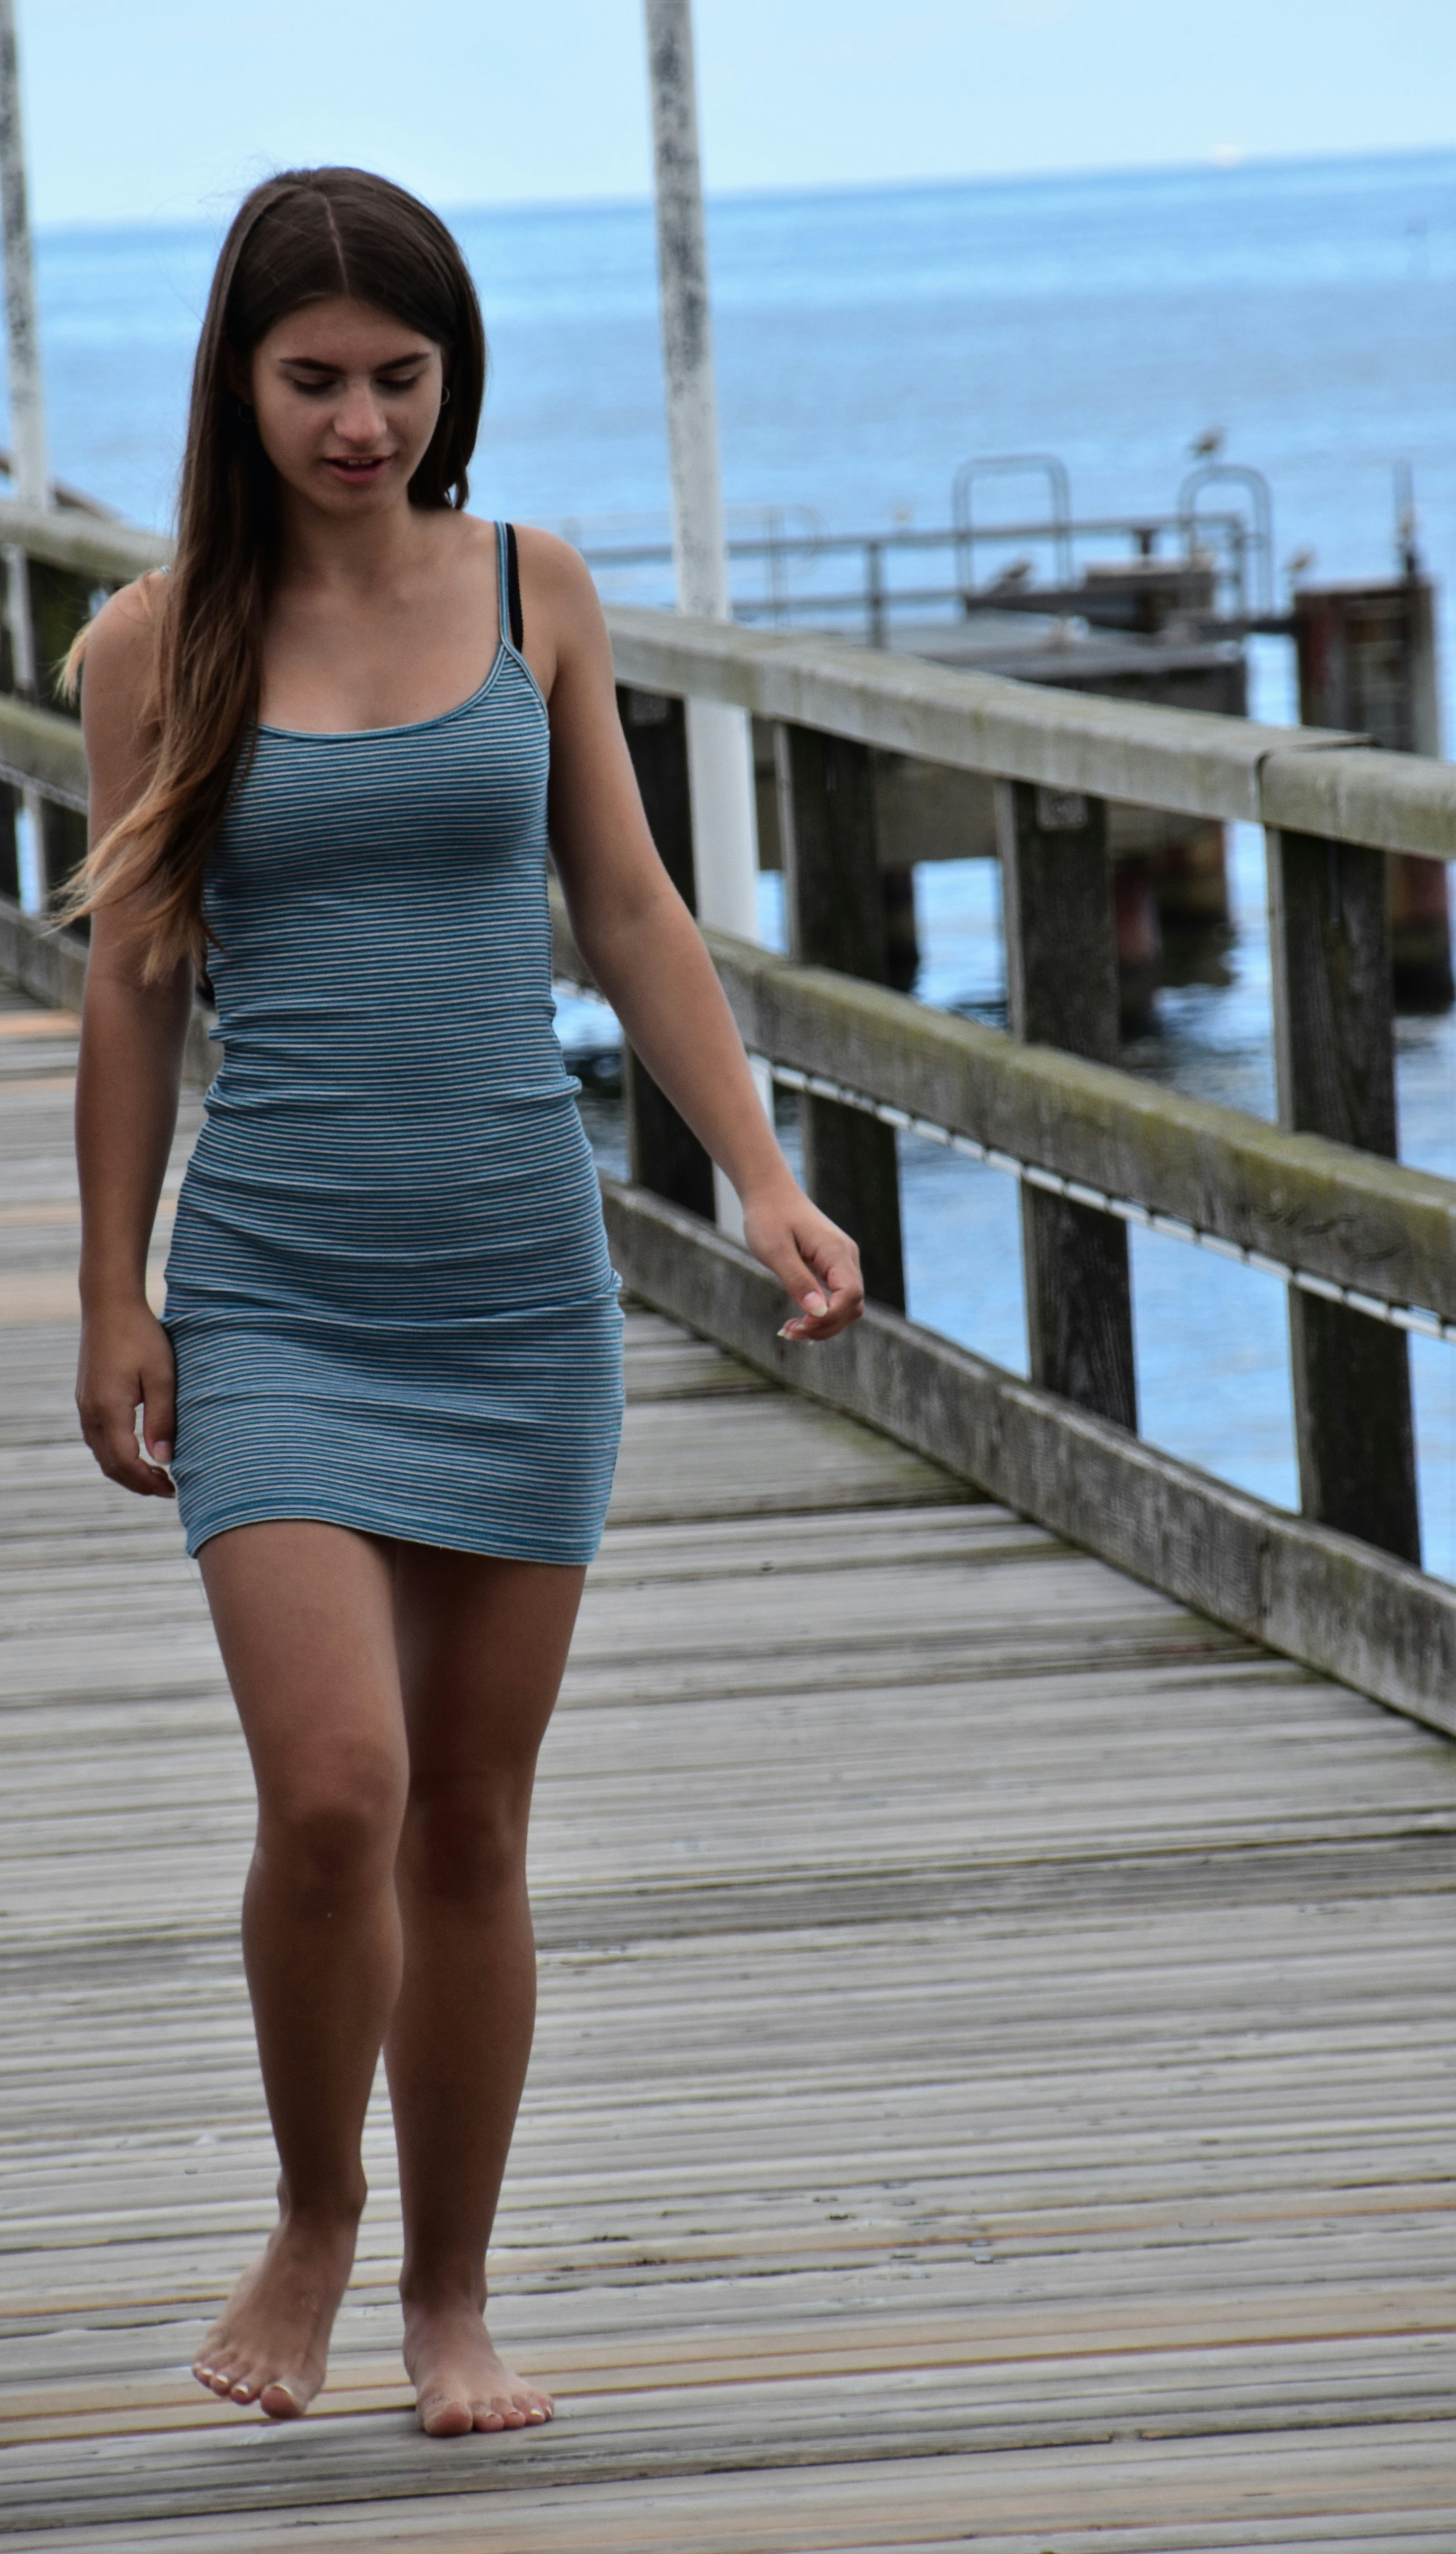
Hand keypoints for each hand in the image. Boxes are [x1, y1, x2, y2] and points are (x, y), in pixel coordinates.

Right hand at [76, 1301, 177, 1497]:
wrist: (110, 1305)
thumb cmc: (141, 1336)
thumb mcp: (161, 1376)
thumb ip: (162, 1418)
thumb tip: (164, 1458)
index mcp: (109, 1409)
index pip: (124, 1462)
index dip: (146, 1482)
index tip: (172, 1489)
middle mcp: (91, 1411)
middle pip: (109, 1464)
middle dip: (137, 1483)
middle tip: (167, 1489)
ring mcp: (85, 1404)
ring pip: (101, 1453)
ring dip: (126, 1470)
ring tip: (155, 1475)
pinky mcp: (87, 1397)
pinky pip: (98, 1438)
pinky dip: (116, 1453)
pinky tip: (137, 1451)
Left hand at [741, 1179, 863, 1342]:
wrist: (769, 1193)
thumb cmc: (768, 1217)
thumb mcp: (776, 1250)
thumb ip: (797, 1280)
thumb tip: (818, 1312)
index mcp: (835, 1251)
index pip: (851, 1294)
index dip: (830, 1317)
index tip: (800, 1324)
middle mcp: (845, 1257)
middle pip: (853, 1305)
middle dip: (825, 1326)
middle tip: (790, 1332)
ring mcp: (841, 1261)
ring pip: (847, 1304)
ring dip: (823, 1323)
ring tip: (791, 1329)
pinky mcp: (831, 1265)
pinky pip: (837, 1296)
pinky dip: (821, 1314)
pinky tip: (800, 1322)